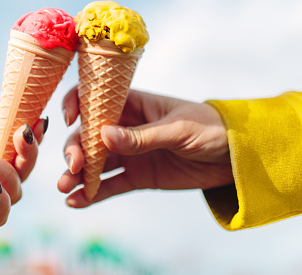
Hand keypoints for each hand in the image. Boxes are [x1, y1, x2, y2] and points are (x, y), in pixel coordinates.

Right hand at [58, 87, 232, 207]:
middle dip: (76, 149)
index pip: (97, 99)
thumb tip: (104, 136)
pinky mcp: (138, 176)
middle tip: (73, 166)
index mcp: (134, 104)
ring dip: (78, 174)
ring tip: (65, 189)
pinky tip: (77, 202)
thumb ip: (141, 136)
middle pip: (90, 136)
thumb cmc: (209, 128)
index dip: (78, 105)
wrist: (236, 156)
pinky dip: (93, 193)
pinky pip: (111, 184)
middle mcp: (126, 127)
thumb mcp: (177, 130)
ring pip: (96, 162)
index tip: (69, 119)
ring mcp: (131, 153)